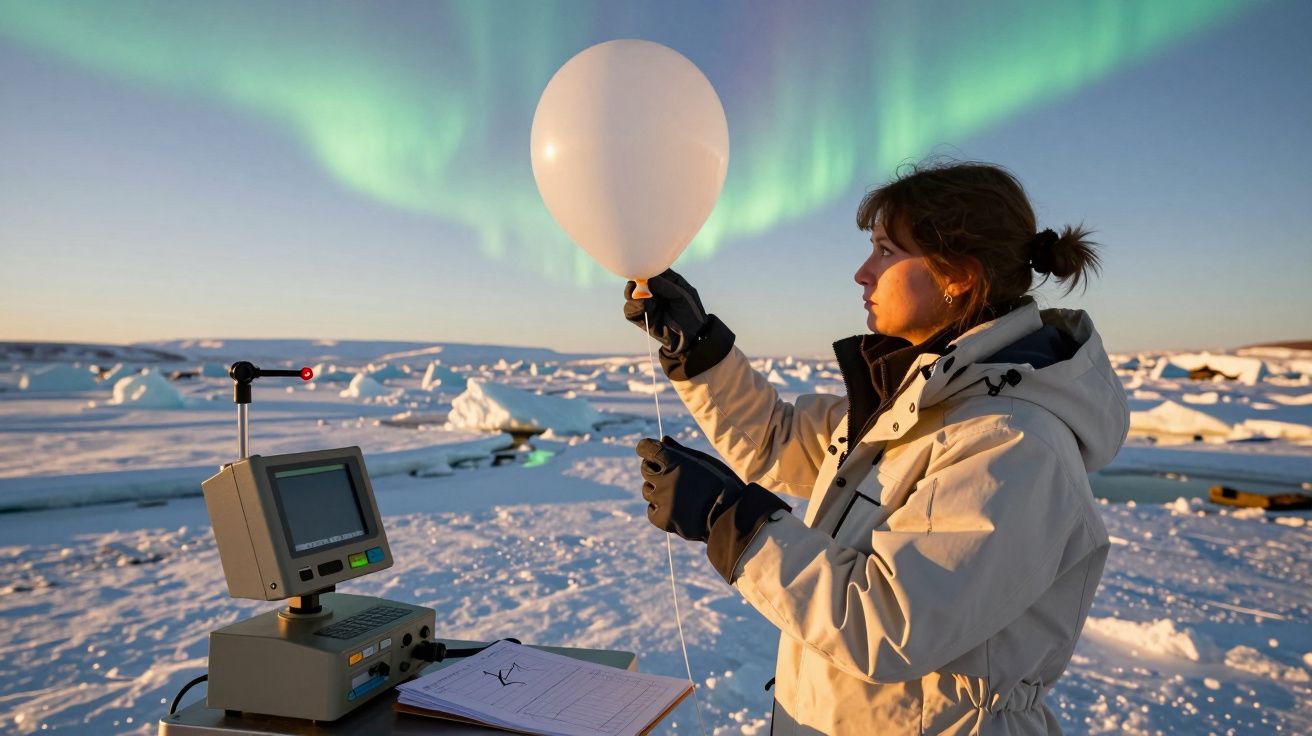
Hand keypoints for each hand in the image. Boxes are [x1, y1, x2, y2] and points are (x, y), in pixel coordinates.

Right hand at [623, 269, 708, 356]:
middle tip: (641, 283)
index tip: (647, 269)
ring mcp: (647, 304)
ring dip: (634, 293)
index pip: (653, 270)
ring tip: (645, 297)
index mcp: (667, 282)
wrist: (691, 338)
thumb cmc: (691, 314)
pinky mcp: (642, 318)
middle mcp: (654, 291)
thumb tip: (647, 280)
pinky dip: (634, 306)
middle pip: (637, 280)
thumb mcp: (683, 296)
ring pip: (630, 294)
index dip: (648, 268)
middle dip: (637, 281)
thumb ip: (666, 287)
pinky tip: (645, 307)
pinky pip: (630, 310)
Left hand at [637, 436, 791, 582]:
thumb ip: (679, 451)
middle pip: (645, 469)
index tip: (650, 449)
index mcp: (674, 461)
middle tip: (671, 475)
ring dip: (657, 490)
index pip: (645, 448)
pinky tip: (674, 508)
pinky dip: (659, 509)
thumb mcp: (703, 461)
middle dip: (655, 470)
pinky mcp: (663, 520)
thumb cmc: (720, 483)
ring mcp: (663, 500)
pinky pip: (651, 511)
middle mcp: (665, 480)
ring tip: (678, 495)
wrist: (731, 515)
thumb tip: (662, 439)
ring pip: (647, 491)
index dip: (647, 447)